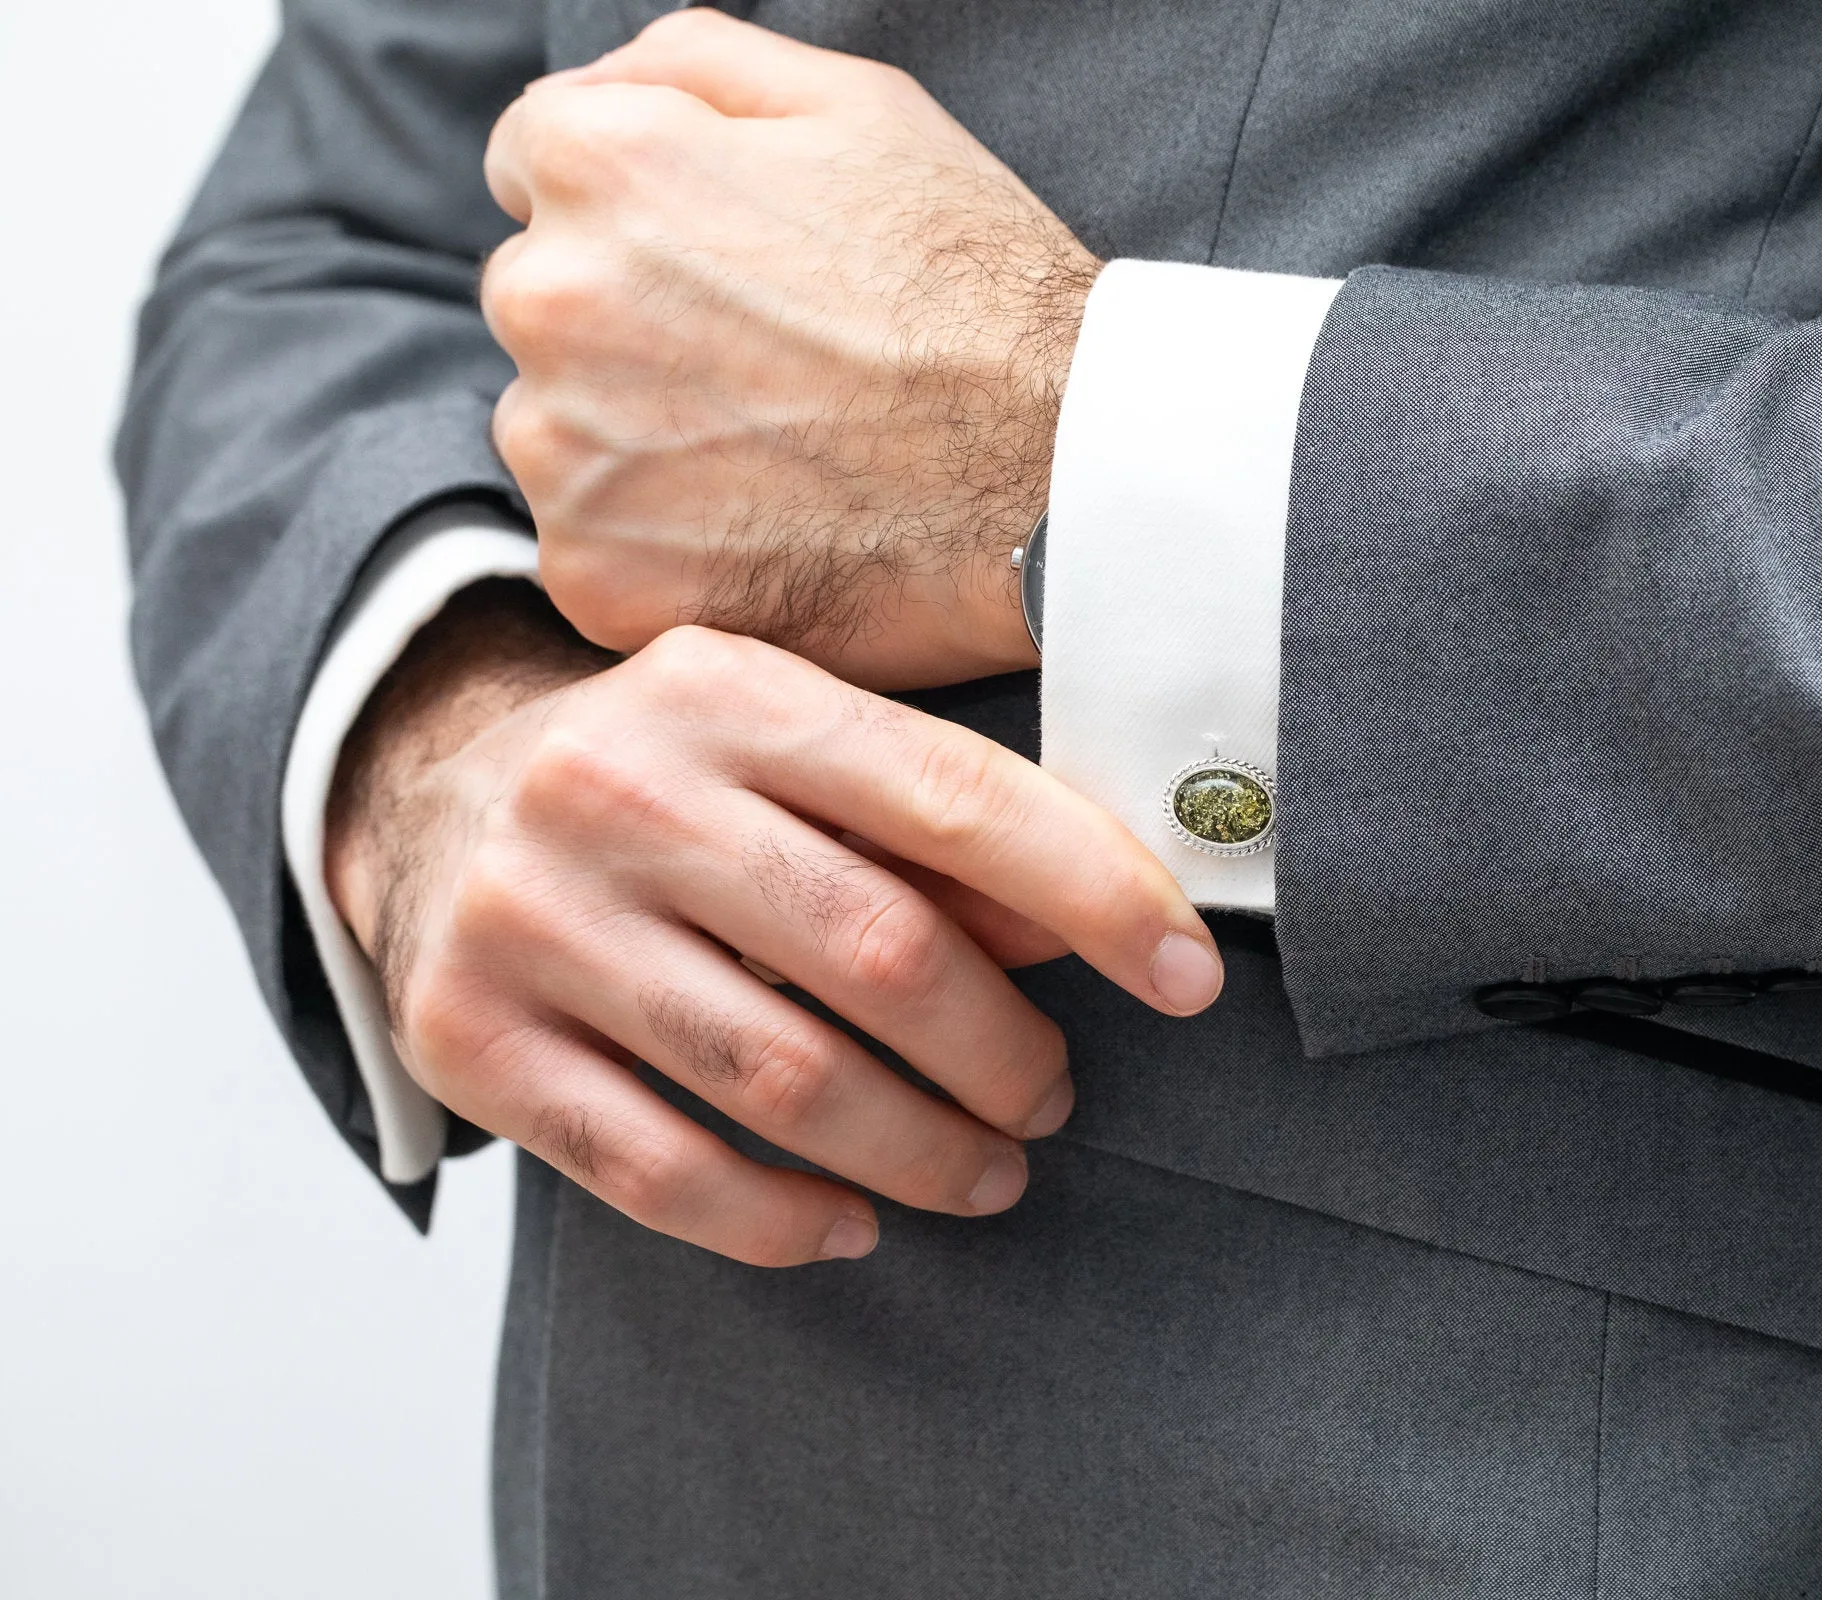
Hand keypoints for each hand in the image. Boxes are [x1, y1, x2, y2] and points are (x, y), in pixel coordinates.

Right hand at [327, 584, 1221, 1265]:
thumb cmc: (672, 775)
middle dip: (1004, 1053)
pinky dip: (779, 1221)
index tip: (1185, 976)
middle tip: (1050, 1097)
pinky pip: (656, 1170)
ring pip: (780, 1080)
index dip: (1093, 893)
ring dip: (920, 1152)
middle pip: (877, 953)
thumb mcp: (795, 742)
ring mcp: (529, 917)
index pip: (953, 798)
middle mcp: (616, 789)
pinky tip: (854, 1223)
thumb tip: (1094, 922)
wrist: (428, 789)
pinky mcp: (468, 1036)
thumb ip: (934, 823)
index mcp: (727, 690)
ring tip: (988, 1173)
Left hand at [480, 8, 1095, 688]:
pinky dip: (662, 553)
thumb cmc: (973, 285)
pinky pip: (594, 552)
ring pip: (558, 432)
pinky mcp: (600, 577)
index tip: (723, 266)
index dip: (640, 209)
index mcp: (599, 165)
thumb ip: (688, 62)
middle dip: (628, 324)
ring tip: (778, 454)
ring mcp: (565, 452)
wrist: (1060, 473)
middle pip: (541, 304)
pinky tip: (767, 529)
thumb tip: (598, 90)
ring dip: (635, 441)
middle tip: (770, 366)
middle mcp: (548, 300)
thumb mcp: (854, 104)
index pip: (533, 167)